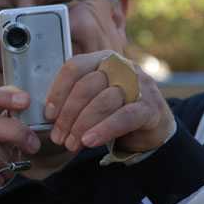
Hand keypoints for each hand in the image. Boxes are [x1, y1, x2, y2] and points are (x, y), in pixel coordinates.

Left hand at [44, 50, 174, 153]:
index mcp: (104, 60)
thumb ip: (76, 98)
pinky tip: (89, 141)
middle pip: (86, 86)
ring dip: (81, 126)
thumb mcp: (96, 97)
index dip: (58, 91)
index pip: (75, 67)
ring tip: (71, 143)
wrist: (155, 127)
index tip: (48, 113)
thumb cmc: (118, 110)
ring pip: (102, 102)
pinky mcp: (149, 107)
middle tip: (58, 136)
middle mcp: (122, 67)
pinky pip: (122, 118)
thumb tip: (50, 114)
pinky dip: (103, 130)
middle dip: (67, 115)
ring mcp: (138, 85)